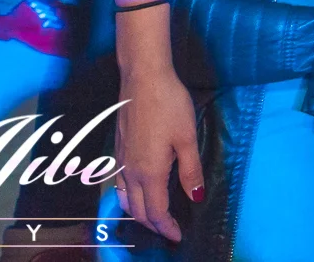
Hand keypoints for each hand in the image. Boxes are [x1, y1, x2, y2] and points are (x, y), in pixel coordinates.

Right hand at [113, 66, 203, 242]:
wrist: (142, 77)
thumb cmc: (169, 105)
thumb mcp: (187, 138)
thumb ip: (190, 171)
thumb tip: (195, 198)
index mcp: (149, 172)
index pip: (156, 211)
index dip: (167, 228)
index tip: (178, 237)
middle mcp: (130, 171)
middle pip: (138, 210)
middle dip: (153, 225)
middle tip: (169, 232)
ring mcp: (121, 160)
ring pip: (125, 198)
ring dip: (138, 213)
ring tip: (154, 217)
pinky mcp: (118, 149)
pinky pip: (119, 184)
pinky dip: (128, 197)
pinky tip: (137, 191)